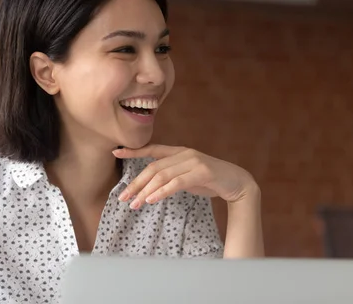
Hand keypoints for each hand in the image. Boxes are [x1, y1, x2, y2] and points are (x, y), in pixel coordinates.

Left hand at [113, 144, 258, 209]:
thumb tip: (150, 185)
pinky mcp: (202, 172)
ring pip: (162, 175)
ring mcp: (194, 161)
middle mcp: (184, 153)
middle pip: (153, 168)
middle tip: (123, 197)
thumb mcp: (187, 176)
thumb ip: (171, 175)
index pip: (152, 149)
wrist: (237, 183)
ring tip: (134, 204)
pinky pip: (176, 182)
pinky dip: (161, 192)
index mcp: (179, 152)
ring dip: (145, 191)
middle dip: (136, 183)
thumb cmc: (210, 181)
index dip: (133, 151)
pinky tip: (151, 199)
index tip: (115, 152)